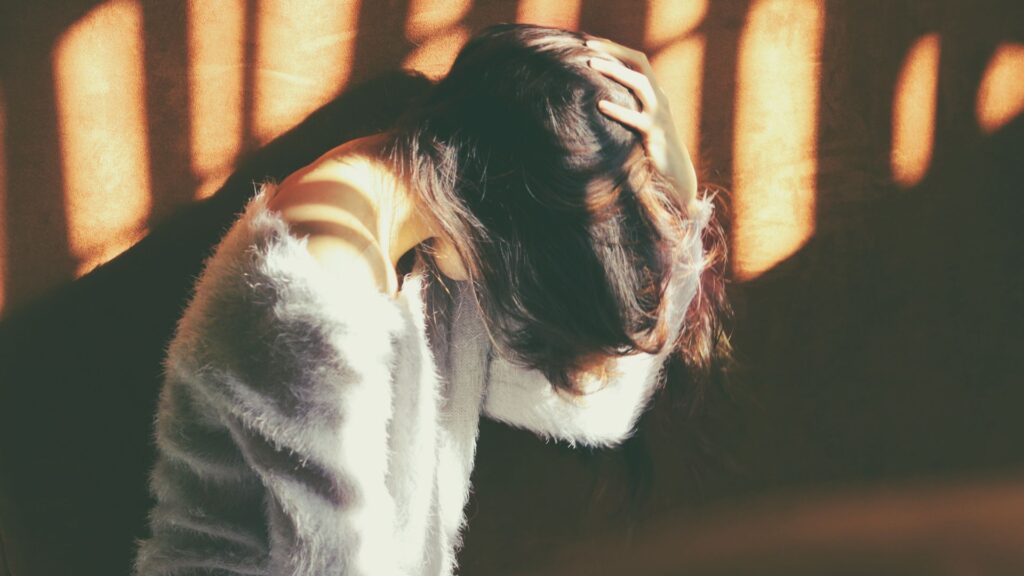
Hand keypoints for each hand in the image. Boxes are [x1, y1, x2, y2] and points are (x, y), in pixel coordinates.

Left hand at [584, 37, 698, 211]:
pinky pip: (635, 118)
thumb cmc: (652, 148)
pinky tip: (600, 105)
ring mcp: (659, 115)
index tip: (592, 43)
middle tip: (588, 48)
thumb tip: (598, 95)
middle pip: (640, 63)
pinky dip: (618, 109)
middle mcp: (659, 98)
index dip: (616, 49)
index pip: (638, 60)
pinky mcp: (654, 134)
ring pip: (639, 84)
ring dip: (615, 72)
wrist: (676, 173)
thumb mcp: (641, 121)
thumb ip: (628, 105)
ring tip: (591, 65)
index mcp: (655, 93)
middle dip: (614, 52)